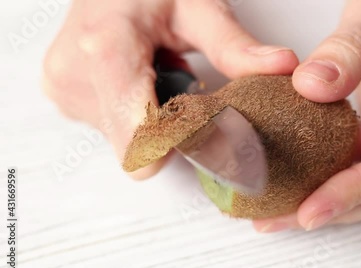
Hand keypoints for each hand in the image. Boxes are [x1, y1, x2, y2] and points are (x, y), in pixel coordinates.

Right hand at [43, 0, 298, 178]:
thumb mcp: (197, 7)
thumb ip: (234, 44)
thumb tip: (279, 67)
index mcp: (107, 47)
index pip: (139, 132)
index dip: (178, 145)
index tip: (208, 136)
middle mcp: (75, 75)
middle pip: (139, 142)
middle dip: (170, 127)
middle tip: (186, 85)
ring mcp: (66, 89)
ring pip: (127, 140)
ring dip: (155, 118)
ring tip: (162, 74)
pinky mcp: (65, 98)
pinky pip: (115, 128)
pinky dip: (139, 112)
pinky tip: (146, 79)